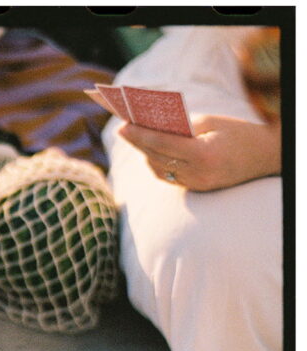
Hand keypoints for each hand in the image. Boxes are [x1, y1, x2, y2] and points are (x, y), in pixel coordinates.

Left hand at [118, 115, 280, 191]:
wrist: (266, 156)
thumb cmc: (239, 132)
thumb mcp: (211, 123)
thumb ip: (180, 126)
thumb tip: (150, 127)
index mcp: (203, 154)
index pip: (162, 144)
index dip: (140, 134)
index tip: (122, 125)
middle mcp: (197, 174)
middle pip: (157, 157)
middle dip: (138, 142)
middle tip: (124, 128)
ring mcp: (196, 184)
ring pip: (159, 169)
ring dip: (145, 153)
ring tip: (134, 137)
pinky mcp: (196, 189)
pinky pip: (168, 176)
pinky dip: (157, 162)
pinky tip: (150, 150)